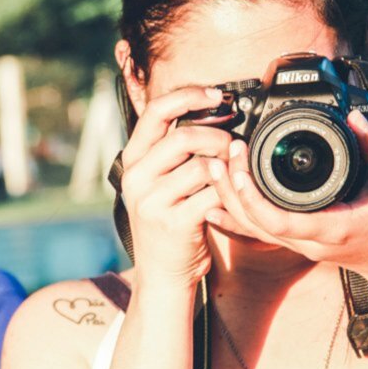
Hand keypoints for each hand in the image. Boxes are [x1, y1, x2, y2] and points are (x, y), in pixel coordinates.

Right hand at [120, 87, 230, 288]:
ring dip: (227, 166)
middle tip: (234, 144)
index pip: (156, 112)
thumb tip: (211, 111)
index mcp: (132, 160)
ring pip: (201, 166)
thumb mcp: (158, 182)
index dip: (189, 96)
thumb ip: (173, 151)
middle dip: (218, 136)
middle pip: (184, 137)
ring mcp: (151, 201)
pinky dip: (228, 193)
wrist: (162, 274)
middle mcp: (136, 178)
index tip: (217, 94)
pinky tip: (231, 196)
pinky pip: (211, 194)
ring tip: (235, 172)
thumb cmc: (168, 222)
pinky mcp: (173, 223)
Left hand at [206, 111, 367, 280]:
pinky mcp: (293, 241)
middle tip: (225, 152)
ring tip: (214, 165)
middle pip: (254, 222)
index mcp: (330, 229)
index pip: (279, 221)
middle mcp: (307, 241)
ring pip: (250, 227)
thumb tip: (356, 118)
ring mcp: (297, 244)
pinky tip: (212, 204)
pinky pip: (256, 231)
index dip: (252, 198)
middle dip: (232, 188)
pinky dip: (233, 217)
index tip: (241, 168)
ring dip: (228, 198)